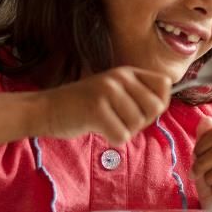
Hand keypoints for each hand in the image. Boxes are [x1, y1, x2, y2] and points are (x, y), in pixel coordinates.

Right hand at [40, 67, 170, 144]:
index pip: (165, 85)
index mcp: (127, 72)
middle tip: (119, 120)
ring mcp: (107, 92)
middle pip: (155, 108)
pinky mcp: (97, 110)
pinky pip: (121, 136)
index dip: (158, 104)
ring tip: (104, 122)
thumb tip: (162, 105)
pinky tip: (96, 128)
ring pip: (137, 125)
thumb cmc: (83, 106)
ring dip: (122, 130)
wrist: (46, 109)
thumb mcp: (113, 91)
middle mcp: (119, 78)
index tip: (140, 111)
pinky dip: (111, 139)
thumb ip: (137, 95)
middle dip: (141, 122)